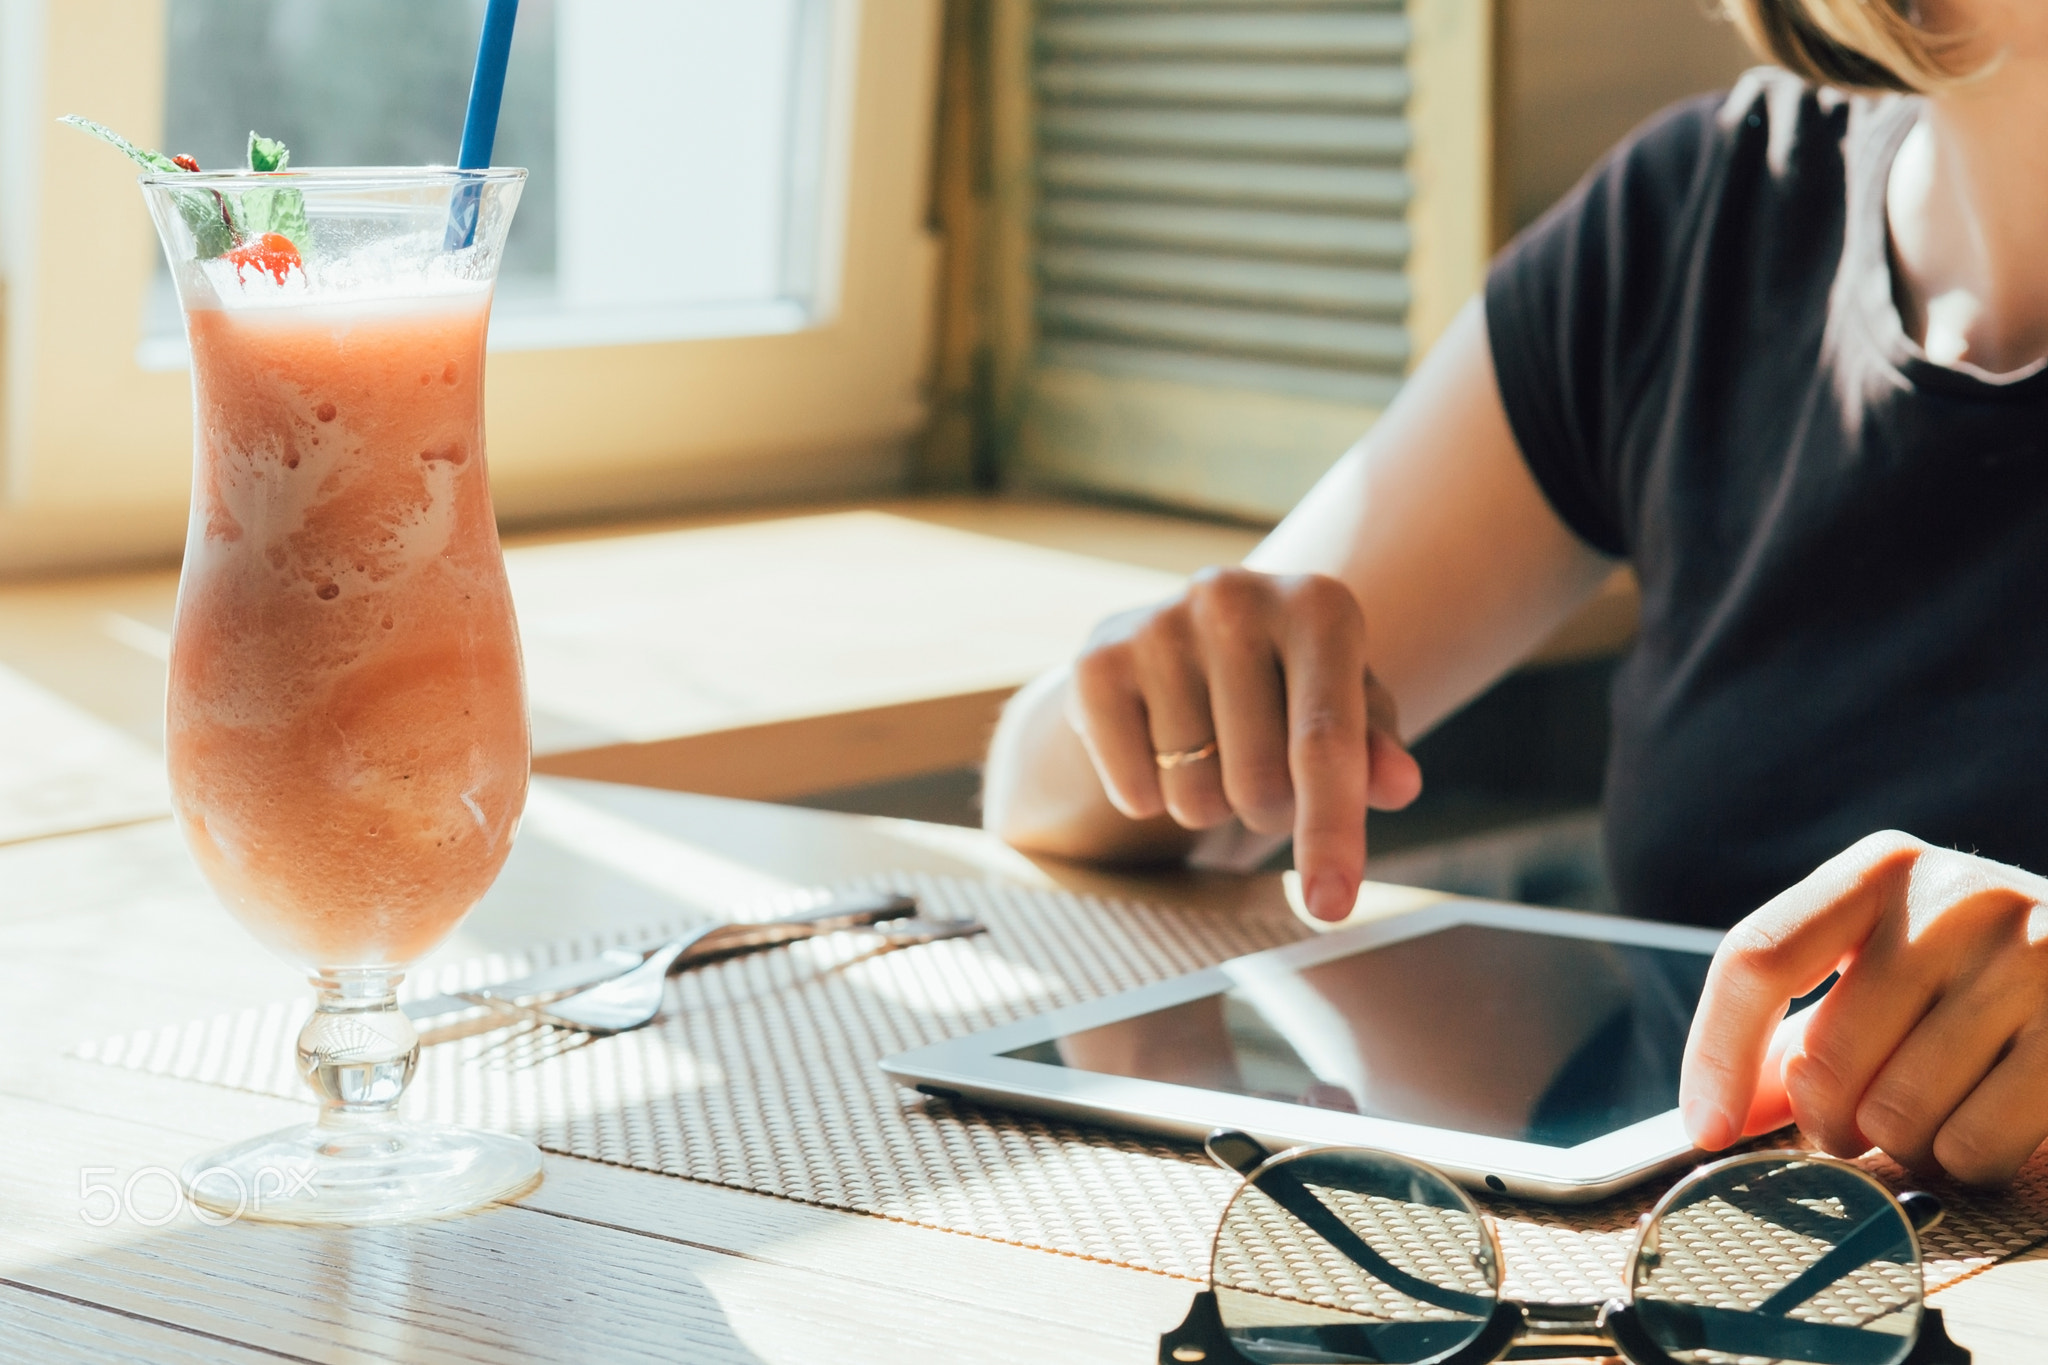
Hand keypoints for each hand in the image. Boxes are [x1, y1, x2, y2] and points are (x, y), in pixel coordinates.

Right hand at [1065, 567, 1422, 920]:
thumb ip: (1375, 752)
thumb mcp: (1348, 713)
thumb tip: (1398, 785)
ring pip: (1195, 796)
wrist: (1180, 651)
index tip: (1331, 906)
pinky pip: (1133, 789)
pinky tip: (1157, 752)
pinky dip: (1149, 799)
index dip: (1331, 832)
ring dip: (1209, 805)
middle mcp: (1234, 597)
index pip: (1326, 743)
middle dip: (1269, 812)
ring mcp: (1158, 625)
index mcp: (1318, 605)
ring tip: (1211, 754)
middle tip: (1263, 776)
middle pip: (1260, 783)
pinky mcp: (1095, 662)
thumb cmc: (1290, 691)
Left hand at [1681, 831, 2047, 1183]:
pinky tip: (1984, 1122)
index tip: (1704, 1128)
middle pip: (1826, 1059)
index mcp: (1878, 871)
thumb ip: (1798, 1032)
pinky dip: (1962, 1160)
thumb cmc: (1977, 979)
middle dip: (1827, 1119)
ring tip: (1935, 1109)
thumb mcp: (1886, 968)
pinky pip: (1972, 1144)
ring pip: (1898, 1114)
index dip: (1715, 1054)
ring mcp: (2030, 962)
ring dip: (1899, 1143)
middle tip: (1857, 1122)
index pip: (1757, 958)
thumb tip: (1714, 1114)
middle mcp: (1954, 900)